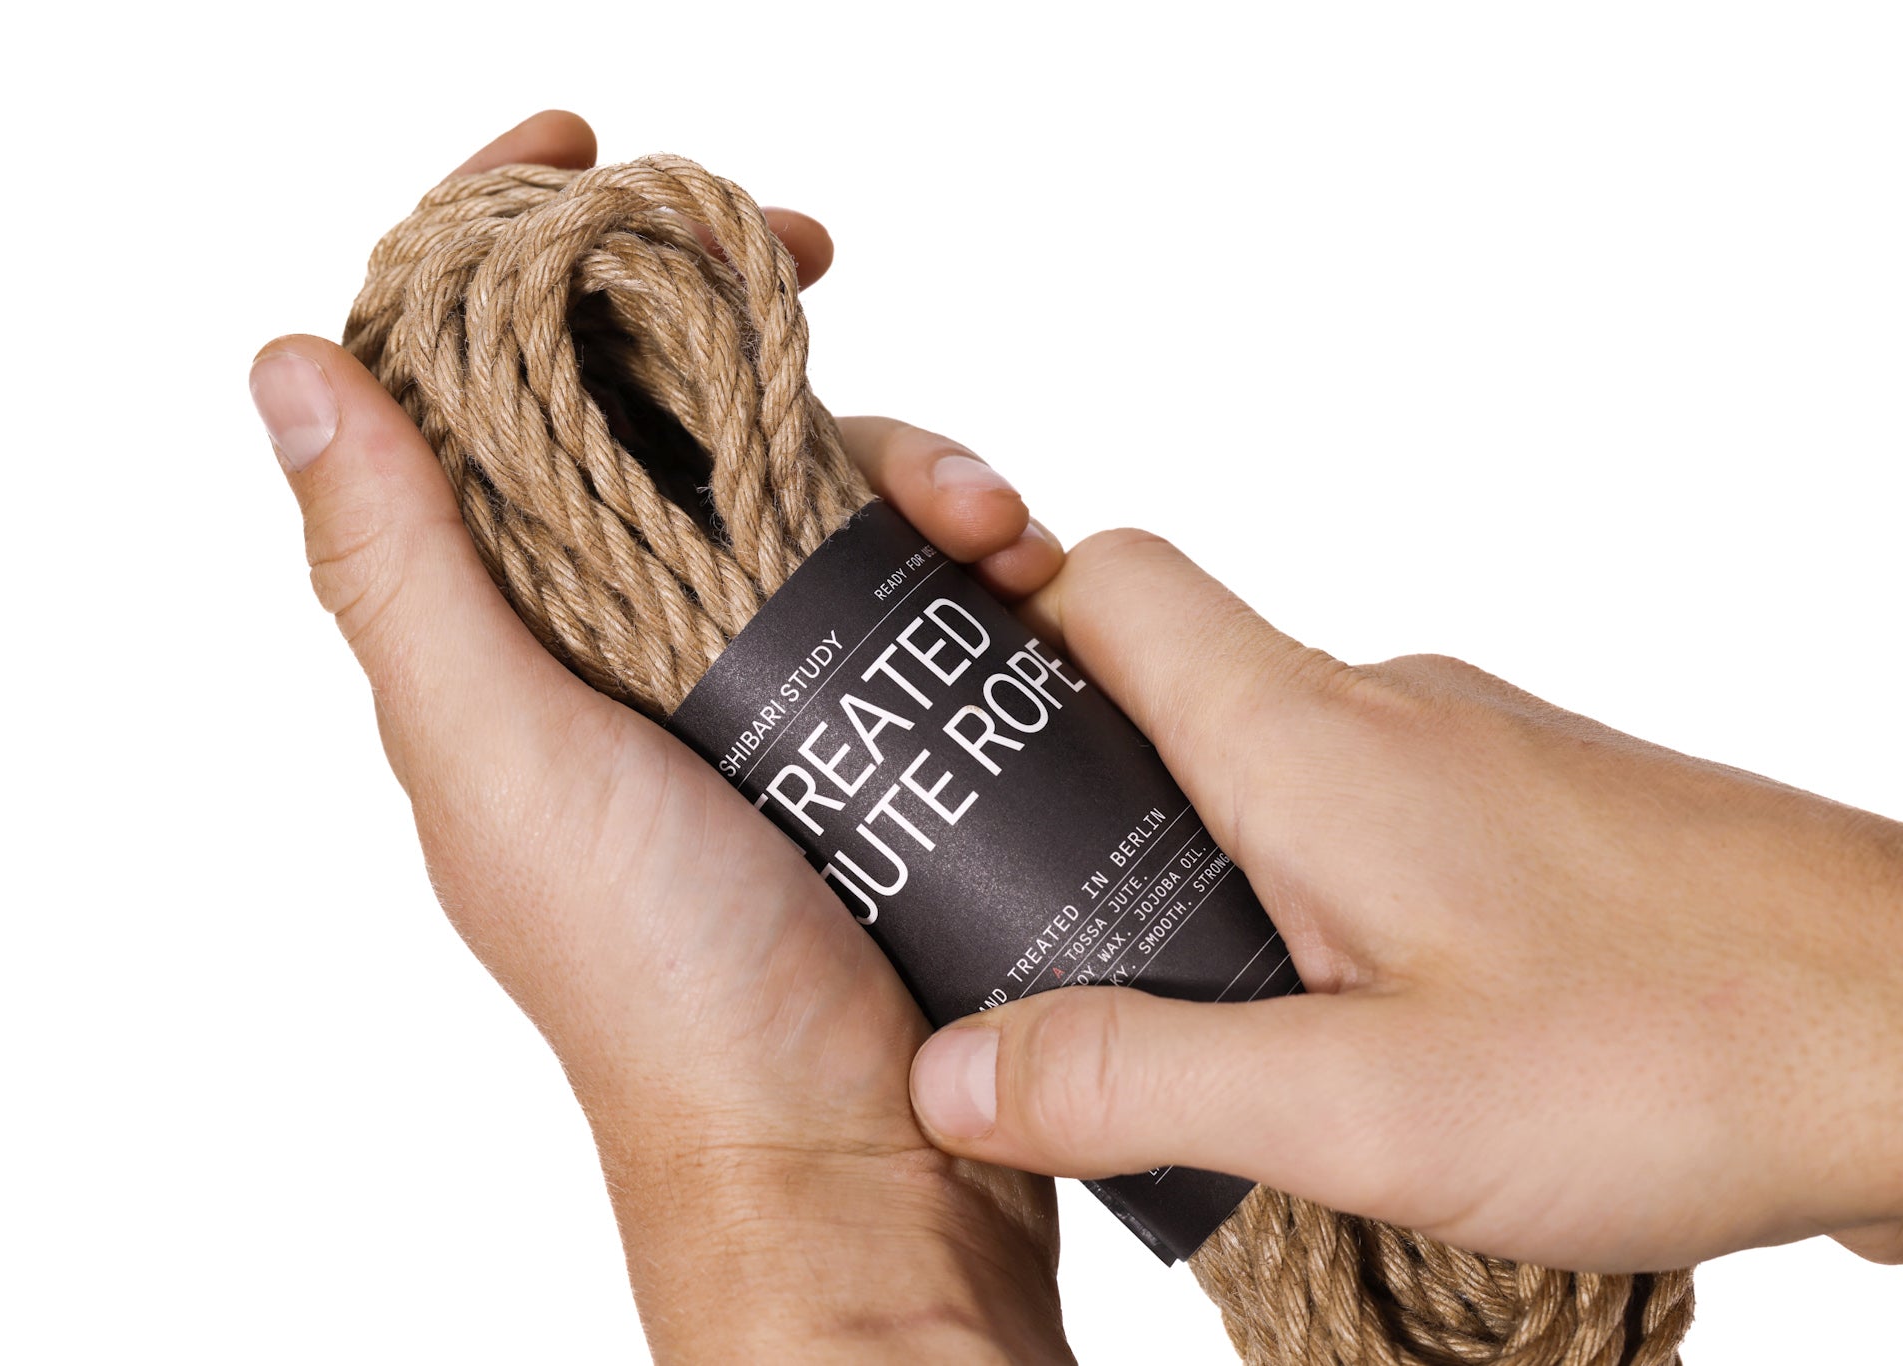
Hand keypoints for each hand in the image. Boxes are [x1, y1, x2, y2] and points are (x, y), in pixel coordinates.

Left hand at [251, 110, 1072, 1361]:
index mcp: (496, 628)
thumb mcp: (502, 762)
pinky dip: (952, 526)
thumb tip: (293, 363)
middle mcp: (610, 630)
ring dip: (882, 433)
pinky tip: (1007, 557)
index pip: (463, 390)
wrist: (854, 1146)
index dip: (500, 249)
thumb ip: (397, 569)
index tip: (578, 151)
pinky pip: (898, 560)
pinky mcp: (867, 702)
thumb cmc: (664, 983)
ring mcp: (746, 664)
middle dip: (723, 309)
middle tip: (808, 258)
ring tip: (974, 509)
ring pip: (788, 465)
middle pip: (642, 397)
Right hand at [907, 529, 1902, 1272]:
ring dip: (1199, 856)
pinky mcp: (1532, 816)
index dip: (999, 623)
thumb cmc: (1680, 1050)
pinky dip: (1307, 889)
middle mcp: (1382, 709)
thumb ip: (1140, 1079)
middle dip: (1073, 780)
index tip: (937, 732)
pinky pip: (1365, 813)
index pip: (1106, 579)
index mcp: (1307, 736)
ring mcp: (1467, 754)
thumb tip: (951, 1071)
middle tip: (1027, 926)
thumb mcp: (1362, 1107)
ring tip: (1188, 1017)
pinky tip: (1340, 1024)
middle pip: (1169, 673)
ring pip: (1269, 756)